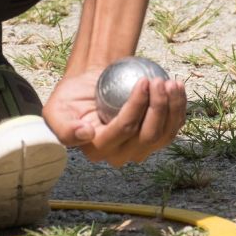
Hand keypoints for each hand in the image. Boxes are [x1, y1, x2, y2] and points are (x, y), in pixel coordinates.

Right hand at [42, 67, 186, 166]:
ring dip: (173, 108)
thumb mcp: (56, 111)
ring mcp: (141, 149)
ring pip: (164, 134)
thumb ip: (64, 127)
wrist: (89, 88)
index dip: (137, 107)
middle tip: (159, 80)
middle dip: (159, 107)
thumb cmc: (71, 97)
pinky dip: (179, 109)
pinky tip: (178, 88)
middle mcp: (121, 155)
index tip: (143, 81)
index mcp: (97, 150)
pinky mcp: (155, 139)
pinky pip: (173, 128)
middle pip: (147, 135)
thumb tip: (86, 134)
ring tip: (171, 83)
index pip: (123, 130)